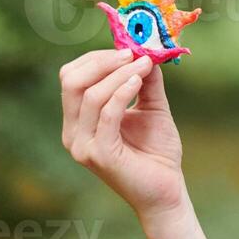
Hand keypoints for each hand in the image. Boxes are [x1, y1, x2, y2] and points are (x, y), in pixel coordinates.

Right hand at [59, 48, 188, 224]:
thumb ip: (144, 80)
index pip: (71, 78)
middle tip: (132, 53)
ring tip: (144, 66)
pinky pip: (106, 114)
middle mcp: (73, 133)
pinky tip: (139, 81)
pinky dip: (122, 92)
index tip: (127, 49)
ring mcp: (83, 146)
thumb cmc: (157, 151)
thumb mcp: (151, 107)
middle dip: (102, 61)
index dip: (96, 58)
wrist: (166, 190)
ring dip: (118, 74)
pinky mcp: (100, 155)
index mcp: (78, 121)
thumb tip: (144, 49)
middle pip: (71, 82)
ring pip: (89, 95)